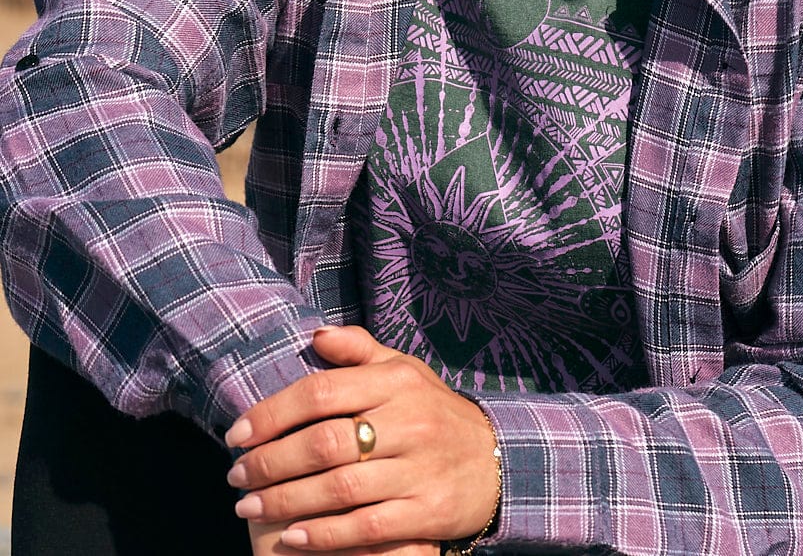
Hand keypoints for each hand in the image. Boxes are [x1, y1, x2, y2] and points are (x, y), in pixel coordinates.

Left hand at [226, 325, 498, 550]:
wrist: (497, 459)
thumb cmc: (434, 412)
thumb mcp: (404, 371)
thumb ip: (359, 350)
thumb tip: (315, 335)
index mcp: (397, 381)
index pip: (322, 392)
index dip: (273, 413)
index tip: (238, 433)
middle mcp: (409, 421)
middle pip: (325, 442)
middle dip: (270, 462)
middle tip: (235, 475)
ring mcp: (420, 468)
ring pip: (340, 488)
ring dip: (286, 501)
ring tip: (248, 507)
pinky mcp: (428, 512)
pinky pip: (366, 527)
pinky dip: (324, 535)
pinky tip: (291, 538)